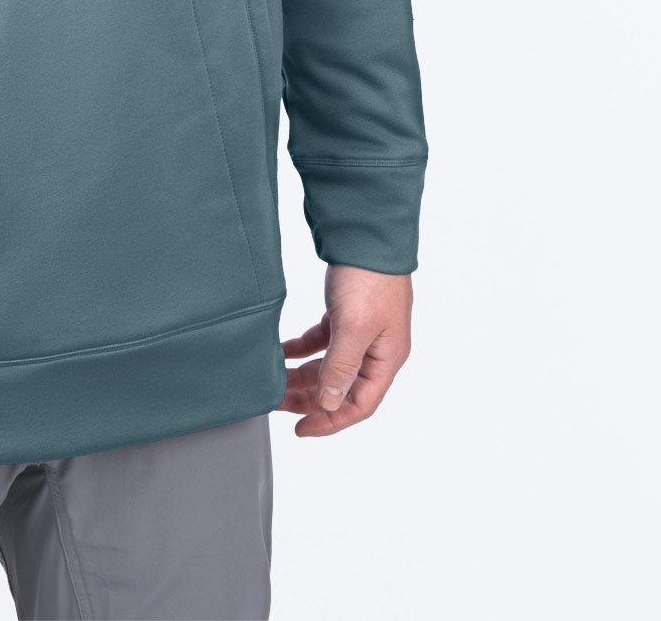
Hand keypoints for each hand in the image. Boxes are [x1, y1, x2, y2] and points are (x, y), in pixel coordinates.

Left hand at [277, 264, 412, 437]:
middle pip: (341, 387)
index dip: (330, 420)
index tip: (300, 429)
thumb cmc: (369, 278)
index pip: (359, 405)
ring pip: (329, 365)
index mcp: (386, 359)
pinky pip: (322, 341)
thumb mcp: (354, 326)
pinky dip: (302, 349)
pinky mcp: (345, 313)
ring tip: (275, 381)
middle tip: (277, 402)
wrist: (366, 232)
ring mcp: (360, 331)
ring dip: (303, 375)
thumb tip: (328, 403)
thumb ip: (341, 367)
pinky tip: (281, 351)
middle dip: (309, 398)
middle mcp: (375, 350)